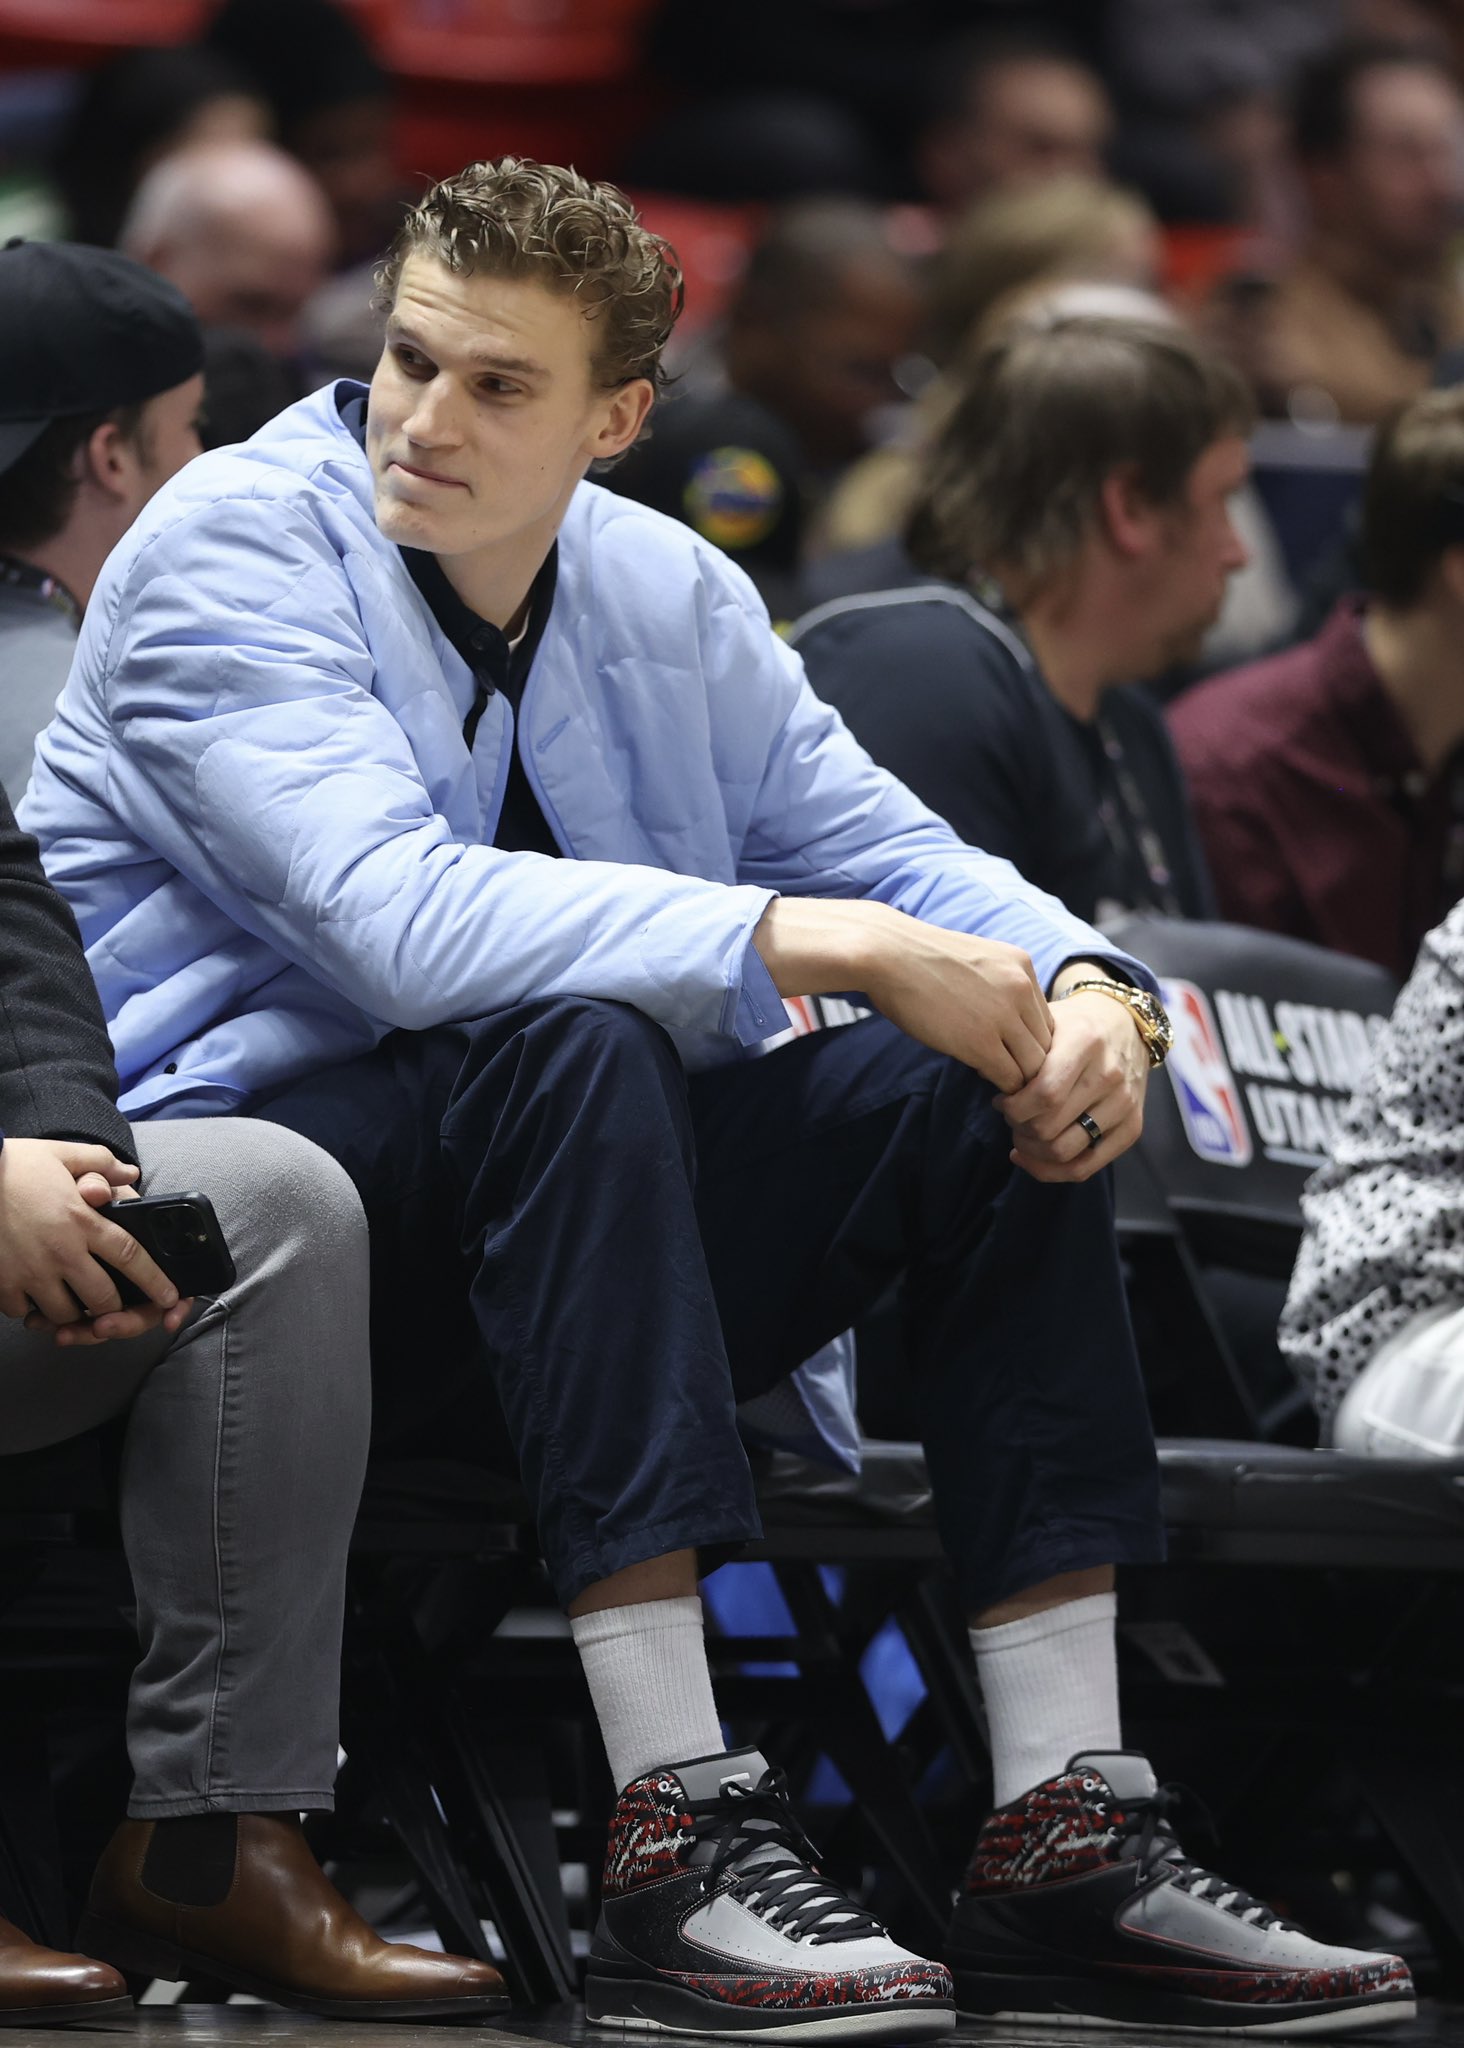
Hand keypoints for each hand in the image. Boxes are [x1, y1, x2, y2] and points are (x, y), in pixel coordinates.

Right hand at [0, 1140, 189, 1346]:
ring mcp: (30, 1271)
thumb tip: (130, 1173)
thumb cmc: (12, 1164)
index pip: (130, 1256)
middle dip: (114, 1307)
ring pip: (65, 1313)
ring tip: (73, 1301)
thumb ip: (101, 1163)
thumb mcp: (63, 1153)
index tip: (171, 1296)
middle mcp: (61, 1251)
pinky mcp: (2, 1283)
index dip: (155, 1281)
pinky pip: (24, 1312)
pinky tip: (33, 1296)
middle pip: (102, 1297)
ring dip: (73, 1312)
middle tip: (113, 1304)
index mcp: (82, 1220)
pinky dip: (31, 1310)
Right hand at [753, 898, 1052, 1091]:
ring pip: (1035, 1065)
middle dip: (1033, 1065)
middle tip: (1015, 1082)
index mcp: (1022, 965)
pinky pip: (1010, 1078)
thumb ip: (996, 984)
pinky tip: (988, 1090)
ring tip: (1004, 1091)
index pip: (1047, 1017)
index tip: (1013, 1054)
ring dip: (1020, 1082)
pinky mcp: (981, 1042)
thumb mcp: (973, 960)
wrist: (886, 953)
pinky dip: (1003, 1090)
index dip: (1032, 1041)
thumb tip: (1002, 1018)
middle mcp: (1021, 988)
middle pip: (1048, 1043)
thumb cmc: (916, 958)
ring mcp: (1003, 1015)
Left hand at [996, 990, 1149, 1182]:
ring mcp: (1125, 1104)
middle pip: (1050, 1127)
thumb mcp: (1047, 1022)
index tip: (1001, 1101)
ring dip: (1032, 1151)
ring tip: (1023, 1134)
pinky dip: (1051, 1171)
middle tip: (1011, 1117)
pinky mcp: (1133, 1127)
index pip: (1044, 1094)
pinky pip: (1086, 1168)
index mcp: (1085, 1043)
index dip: (1013, 1108)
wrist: (1125, 1024)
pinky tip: (1033, 1157)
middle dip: (1018, 1128)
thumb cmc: (1075, 1026)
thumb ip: (1019, 1049)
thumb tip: (986, 1075)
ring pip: (1065, 1151)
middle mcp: (1109, 1075)